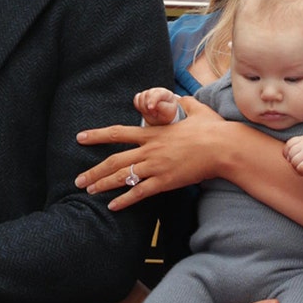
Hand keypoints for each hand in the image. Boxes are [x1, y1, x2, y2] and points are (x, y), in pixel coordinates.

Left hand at [75, 96, 228, 210]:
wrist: (223, 147)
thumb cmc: (212, 128)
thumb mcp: (195, 109)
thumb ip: (184, 102)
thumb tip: (181, 97)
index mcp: (153, 132)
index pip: (118, 133)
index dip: (97, 135)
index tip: (81, 137)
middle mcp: (150, 149)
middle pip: (114, 160)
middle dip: (93, 171)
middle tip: (78, 179)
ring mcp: (156, 166)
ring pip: (123, 177)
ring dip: (104, 185)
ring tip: (89, 191)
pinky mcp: (166, 181)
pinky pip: (140, 193)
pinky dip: (124, 200)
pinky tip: (113, 206)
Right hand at [133, 87, 179, 125]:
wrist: (162, 117)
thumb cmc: (167, 114)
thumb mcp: (168, 113)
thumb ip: (162, 108)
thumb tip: (154, 105)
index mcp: (166, 93)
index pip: (158, 94)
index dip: (153, 100)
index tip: (150, 108)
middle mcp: (156, 91)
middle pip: (147, 94)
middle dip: (148, 106)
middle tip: (154, 114)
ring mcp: (148, 93)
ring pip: (141, 97)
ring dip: (143, 108)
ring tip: (151, 113)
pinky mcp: (142, 96)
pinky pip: (136, 99)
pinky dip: (138, 106)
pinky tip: (144, 110)